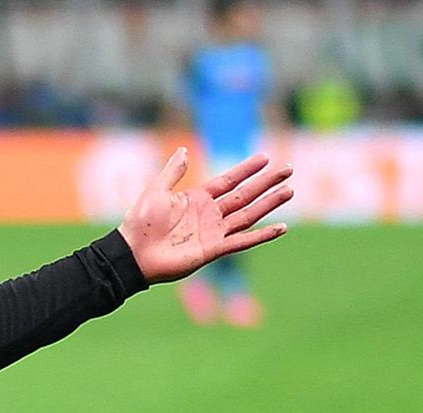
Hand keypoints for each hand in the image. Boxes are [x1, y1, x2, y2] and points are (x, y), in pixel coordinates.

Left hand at [120, 148, 293, 284]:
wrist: (133, 253)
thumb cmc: (140, 223)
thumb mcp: (157, 190)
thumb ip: (174, 171)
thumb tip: (184, 150)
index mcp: (197, 199)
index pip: (229, 181)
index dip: (247, 169)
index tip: (265, 157)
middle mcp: (209, 214)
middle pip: (244, 195)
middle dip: (266, 183)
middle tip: (288, 170)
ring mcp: (213, 232)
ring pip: (248, 215)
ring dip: (269, 204)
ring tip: (289, 191)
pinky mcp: (214, 250)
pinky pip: (242, 241)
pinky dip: (262, 235)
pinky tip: (281, 228)